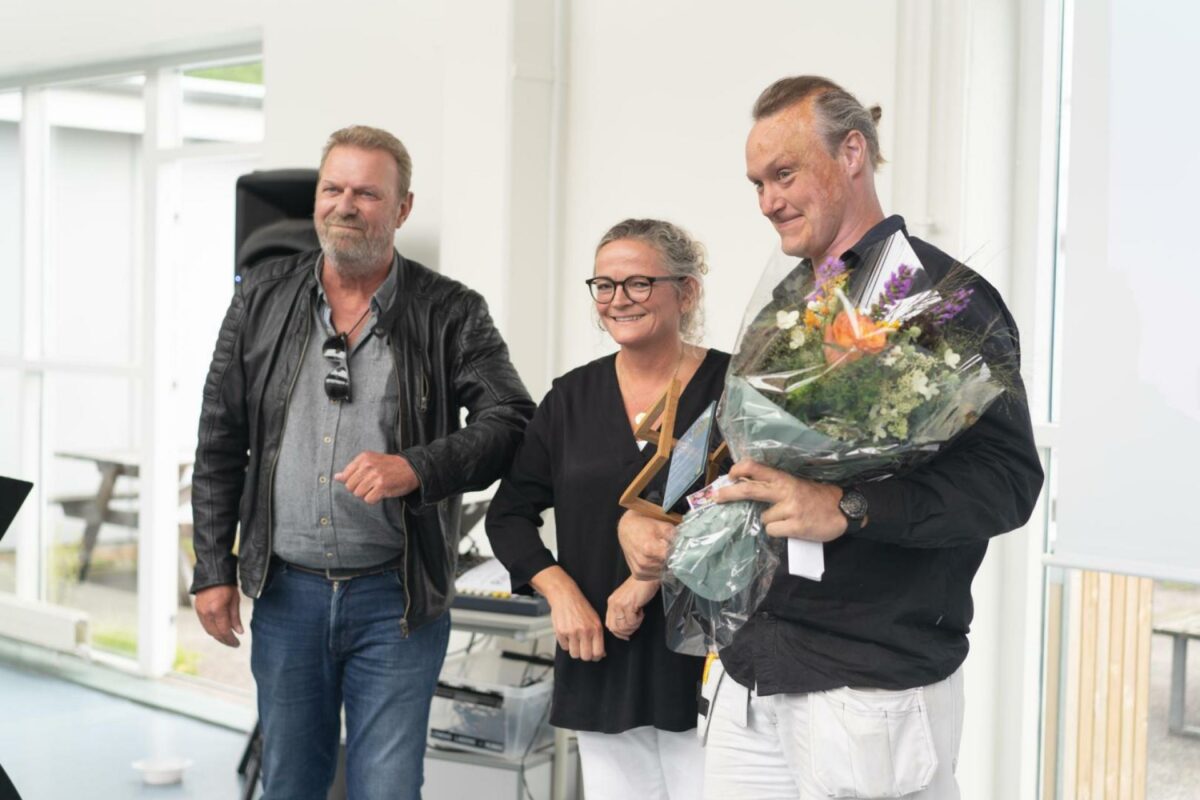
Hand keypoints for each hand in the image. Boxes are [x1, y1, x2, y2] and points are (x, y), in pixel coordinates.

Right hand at [194, 584, 243, 646]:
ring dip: (218, 636)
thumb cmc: (227, 585)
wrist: (212, 573)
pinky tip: (219, 630)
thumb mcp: (235, 600)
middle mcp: (206, 613)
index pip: (224, 631)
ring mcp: (200, 612)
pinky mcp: (197, 610)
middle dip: (224, 640)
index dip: (230, 640)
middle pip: (215, 633)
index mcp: (217, 610)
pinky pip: (205, 624)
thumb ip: (236, 618)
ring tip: (227, 638)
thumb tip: (239, 632)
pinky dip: (212, 629)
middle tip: (233, 643)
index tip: (237, 644)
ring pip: (208, 630)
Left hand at [335, 451, 419, 503]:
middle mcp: (368, 465)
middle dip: (359, 489)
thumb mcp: (370, 461)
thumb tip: (336, 477)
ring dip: (367, 494)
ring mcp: (375, 476)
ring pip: (358, 494)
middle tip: (371, 484)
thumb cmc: (389, 466)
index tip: (364, 479)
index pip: (345, 476)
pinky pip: (368, 500)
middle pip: (350, 487)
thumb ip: (352, 469)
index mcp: (363, 458)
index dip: (353, 481)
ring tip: (377, 488)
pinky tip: (381, 493)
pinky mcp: (382, 487)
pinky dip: (374, 499)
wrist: (411, 468)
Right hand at [531, 566, 604, 660]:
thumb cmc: (580, 606)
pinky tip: (567, 634)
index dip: (596, 656)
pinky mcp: (561, 632)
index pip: (598, 652)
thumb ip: (598, 636)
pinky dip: (565, 643)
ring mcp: (572, 632)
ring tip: (574, 640)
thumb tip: (601, 654)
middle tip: (583, 649)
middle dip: (584, 654)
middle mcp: (585, 631)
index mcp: (596, 628)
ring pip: (574, 654)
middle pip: (586, 656)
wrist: (565, 595)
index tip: (593, 655)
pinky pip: (564, 647)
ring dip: (574, 650)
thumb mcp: (594, 619)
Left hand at [605, 577, 659, 640]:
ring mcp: (620, 604)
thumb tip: (624, 628)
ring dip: (634, 625)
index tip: (627, 634)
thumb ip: (622, 611)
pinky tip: (641, 611)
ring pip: (623, 626)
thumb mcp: (626, 599)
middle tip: (635, 625)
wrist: (646, 576)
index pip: (609, 624)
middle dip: (626, 631)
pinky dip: (639, 620)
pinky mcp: (629, 605)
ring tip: (639, 616)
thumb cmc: (639, 587)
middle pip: (615, 628)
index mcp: (611, 602)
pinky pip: (632, 621)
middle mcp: (613, 603)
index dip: (618, 633)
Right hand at [617, 509, 676, 579]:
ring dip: (664, 566)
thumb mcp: (662, 525)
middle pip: (668, 566)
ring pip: (662, 573)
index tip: (679, 549)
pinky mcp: (638, 575)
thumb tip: (685, 545)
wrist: (627, 530)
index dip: (678, 554)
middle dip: (671, 559)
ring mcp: (640, 570)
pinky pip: (654, 577)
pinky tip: (655, 560)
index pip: (673, 558)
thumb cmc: (644, 526)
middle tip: (668, 550)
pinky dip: (657, 570)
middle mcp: (643, 562)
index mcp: (649, 549)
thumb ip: (675, 536)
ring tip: (660, 554)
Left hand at [715, 459, 847, 541]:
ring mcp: (790, 509)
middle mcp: (785, 491)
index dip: (740, 469)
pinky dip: (779, 532)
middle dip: (729, 493)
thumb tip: (746, 487)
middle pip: (750, 489)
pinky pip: (773, 531)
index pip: (757, 467)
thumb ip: (775, 486)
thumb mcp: (795, 485)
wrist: (844, 509)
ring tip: (788, 519)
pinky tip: (792, 528)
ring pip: (763, 518)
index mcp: (784, 479)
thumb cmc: (816, 497)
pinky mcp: (796, 526)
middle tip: (716, 497)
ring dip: (771, 521)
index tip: (730, 475)